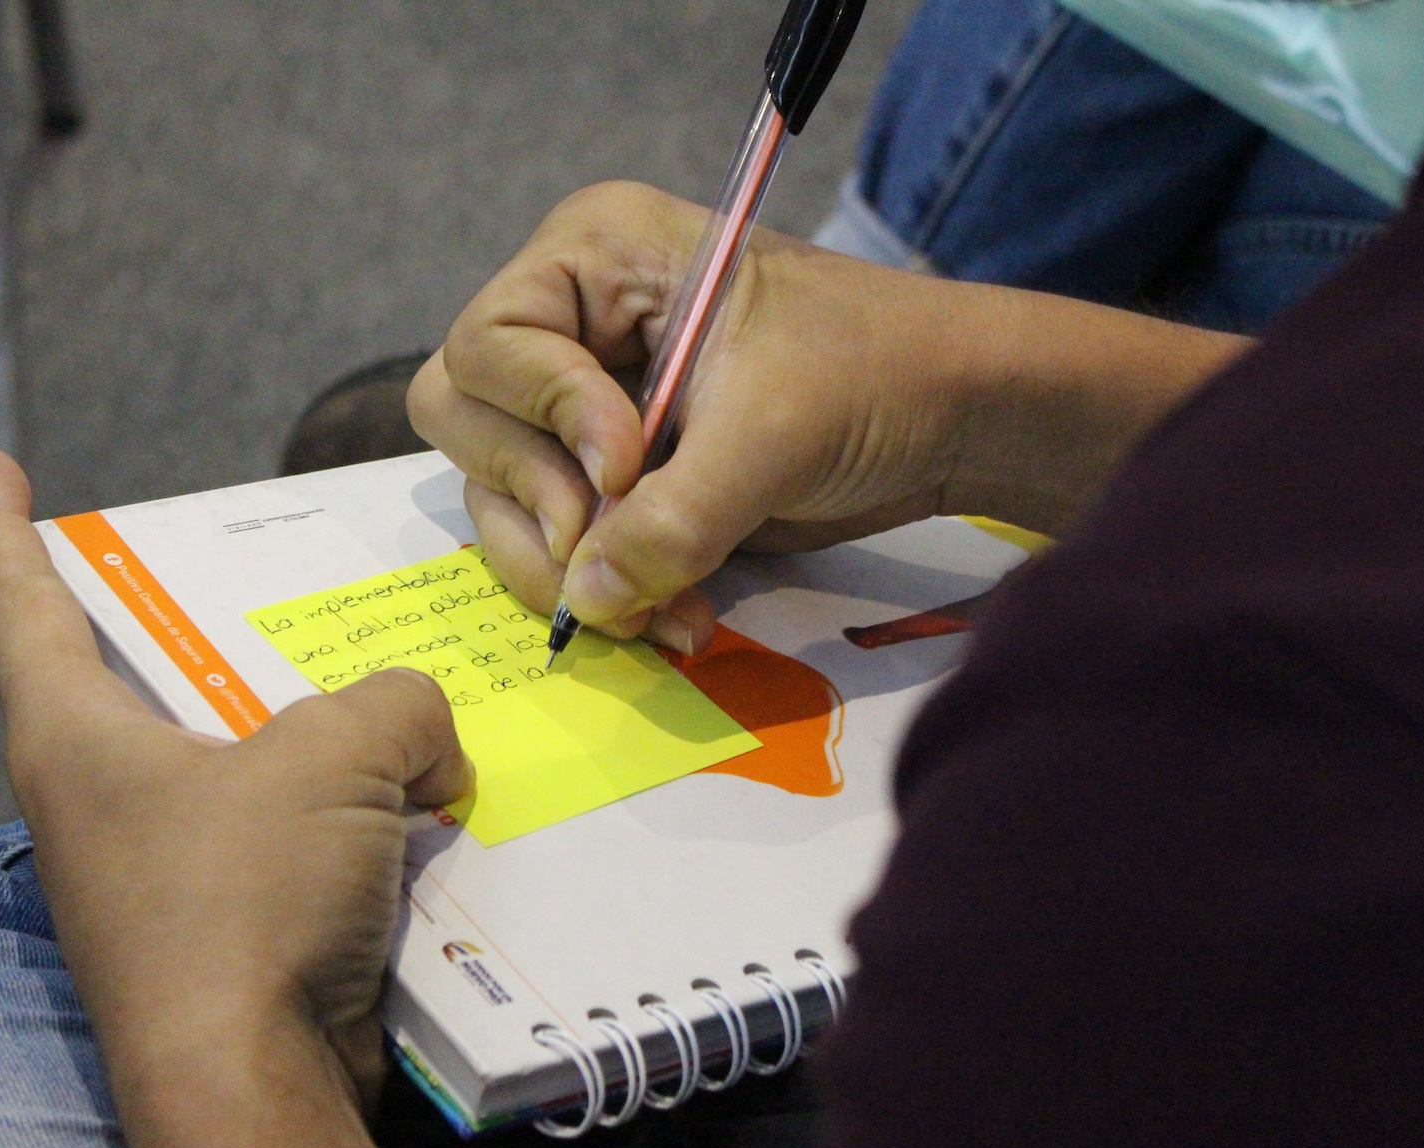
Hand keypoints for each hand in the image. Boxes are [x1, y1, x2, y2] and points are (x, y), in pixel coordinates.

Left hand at [0, 448, 471, 1103]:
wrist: (249, 1091)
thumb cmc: (244, 902)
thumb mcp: (335, 758)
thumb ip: (392, 707)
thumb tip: (426, 744)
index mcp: (74, 734)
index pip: (21, 595)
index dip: (5, 522)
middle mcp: (99, 798)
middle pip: (147, 677)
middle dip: (209, 630)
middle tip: (269, 582)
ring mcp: (156, 872)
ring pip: (237, 764)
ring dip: (310, 736)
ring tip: (396, 703)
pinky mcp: (220, 932)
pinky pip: (286, 840)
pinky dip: (344, 817)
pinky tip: (421, 803)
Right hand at [409, 181, 1249, 650]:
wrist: (955, 422)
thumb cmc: (873, 373)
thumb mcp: (768, 433)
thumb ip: (671, 519)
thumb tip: (586, 599)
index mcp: (593, 257)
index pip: (490, 345)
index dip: (546, 415)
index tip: (628, 465)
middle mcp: (567, 325)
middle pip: (467, 422)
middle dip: (537, 498)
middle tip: (602, 544)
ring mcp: (581, 406)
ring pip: (501, 496)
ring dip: (571, 567)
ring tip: (658, 610)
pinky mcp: (609, 481)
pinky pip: (556, 544)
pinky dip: (605, 589)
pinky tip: (676, 615)